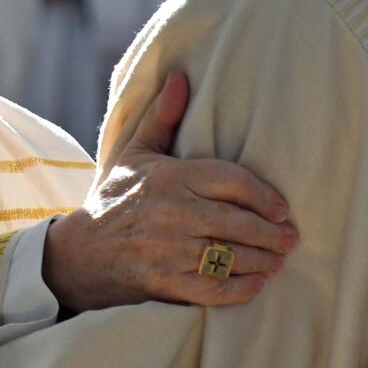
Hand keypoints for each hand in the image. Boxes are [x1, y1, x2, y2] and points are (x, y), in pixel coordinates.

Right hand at [43, 73, 296, 310]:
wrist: (76, 254)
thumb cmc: (114, 199)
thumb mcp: (134, 153)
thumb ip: (163, 117)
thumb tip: (181, 78)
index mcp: (170, 176)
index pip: (230, 181)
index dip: (263, 194)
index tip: (282, 207)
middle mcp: (171, 211)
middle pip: (237, 221)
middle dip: (271, 233)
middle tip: (290, 237)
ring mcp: (167, 250)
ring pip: (229, 256)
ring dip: (262, 261)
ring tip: (279, 261)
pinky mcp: (163, 283)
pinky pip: (212, 288)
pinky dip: (240, 289)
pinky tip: (256, 284)